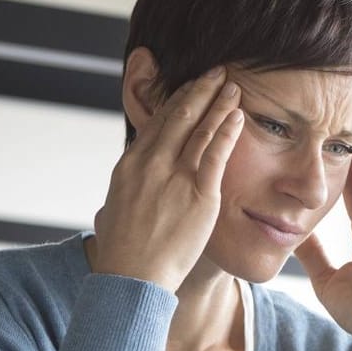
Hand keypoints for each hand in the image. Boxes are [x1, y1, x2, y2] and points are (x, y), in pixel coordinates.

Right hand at [90, 67, 243, 291]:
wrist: (131, 278)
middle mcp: (150, 164)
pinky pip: (216, 154)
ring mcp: (174, 177)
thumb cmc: (123, 254)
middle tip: (217, 72)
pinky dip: (227, 131)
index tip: (191, 87)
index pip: (156, 123)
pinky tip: (238, 115)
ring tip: (233, 85)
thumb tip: (114, 204)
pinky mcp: (199, 195)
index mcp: (129, 166)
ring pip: (199, 128)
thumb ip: (122, 198)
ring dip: (218, 103)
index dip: (176, 101)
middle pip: (178, 116)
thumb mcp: (114, 213)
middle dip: (200, 90)